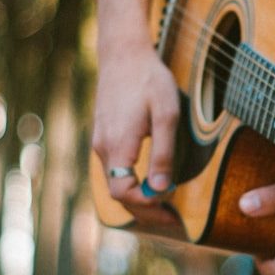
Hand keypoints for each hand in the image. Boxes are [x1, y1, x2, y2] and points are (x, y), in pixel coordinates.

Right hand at [91, 43, 179, 216]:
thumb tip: (161, 189)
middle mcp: (103, 149)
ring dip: (139, 200)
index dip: (147, 208)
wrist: (123, 54)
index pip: (123, 193)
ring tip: (166, 207)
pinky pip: (116, 171)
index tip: (173, 212)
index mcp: (117, 146)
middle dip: (145, 211)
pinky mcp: (104, 137)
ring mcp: (101, 143)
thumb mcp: (166, 115)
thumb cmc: (149, 80)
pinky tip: (151, 185)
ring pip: (116, 184)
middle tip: (174, 220)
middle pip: (118, 195)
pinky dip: (132, 185)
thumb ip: (163, 153)